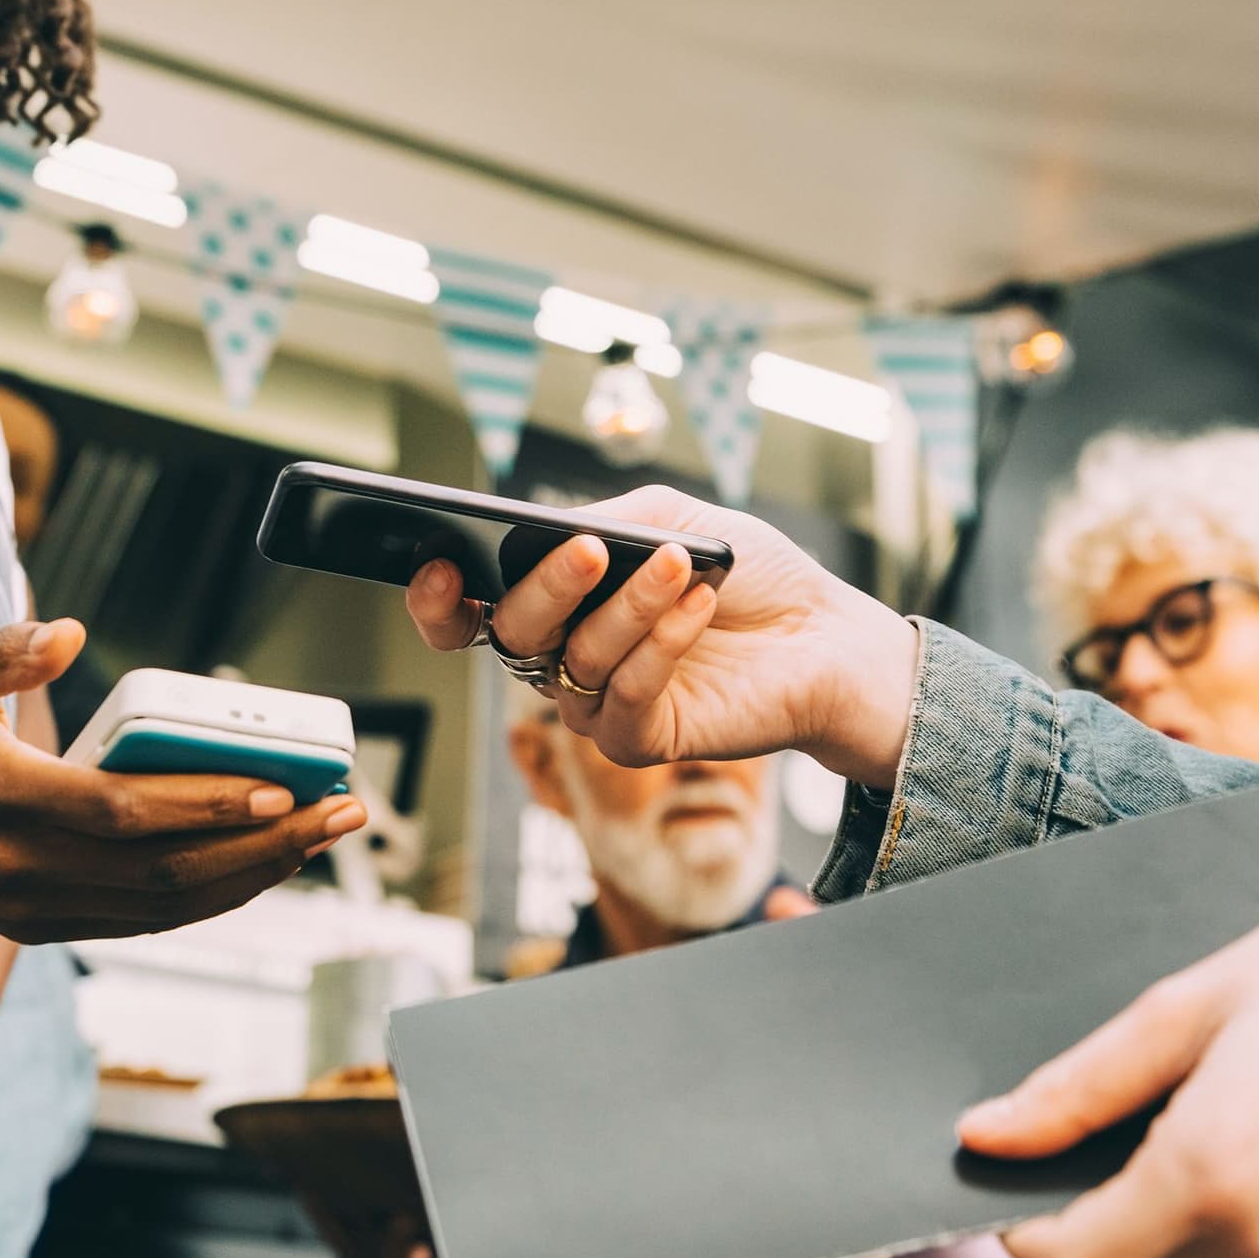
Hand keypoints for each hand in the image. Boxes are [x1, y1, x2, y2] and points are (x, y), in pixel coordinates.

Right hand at [0, 621, 365, 942]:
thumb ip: (6, 648)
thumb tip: (72, 632)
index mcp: (5, 801)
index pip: (124, 813)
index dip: (206, 804)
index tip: (282, 786)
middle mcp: (24, 871)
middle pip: (165, 873)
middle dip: (265, 845)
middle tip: (342, 811)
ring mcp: (35, 908)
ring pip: (164, 909)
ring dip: (253, 876)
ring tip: (322, 838)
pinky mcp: (43, 925)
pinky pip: (143, 921)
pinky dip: (210, 900)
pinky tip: (263, 867)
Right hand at [406, 487, 918, 786]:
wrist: (822, 633)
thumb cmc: (745, 572)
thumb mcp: (669, 518)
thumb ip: (604, 519)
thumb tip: (549, 531)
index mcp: (555, 602)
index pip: (467, 612)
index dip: (436, 600)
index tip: (438, 565)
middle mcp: (562, 655)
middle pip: (513, 632)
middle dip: (549, 587)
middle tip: (595, 552)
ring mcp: (596, 703)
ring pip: (577, 659)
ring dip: (630, 606)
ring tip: (683, 564)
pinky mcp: (640, 740)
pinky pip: (626, 696)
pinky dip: (661, 645)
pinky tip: (699, 606)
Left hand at [958, 863, 1258, 1257]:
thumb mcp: (1182, 1009)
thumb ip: (1076, 1087)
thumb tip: (983, 1135)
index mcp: (1211, 1174)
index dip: (1033, 1234)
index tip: (1017, 1191)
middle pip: (1152, 1245)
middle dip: (1132, 1185)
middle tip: (1171, 1092)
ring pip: (1228, 1245)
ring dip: (1214, 1191)